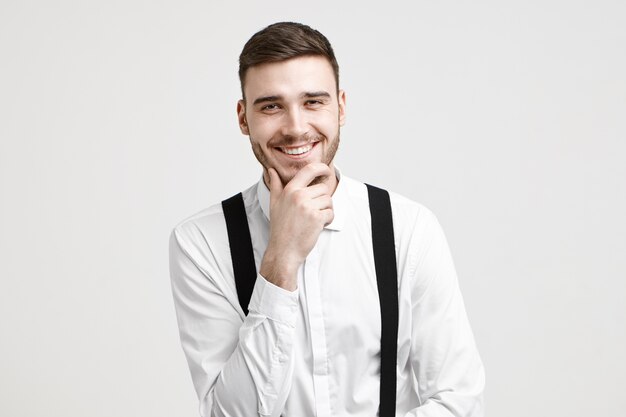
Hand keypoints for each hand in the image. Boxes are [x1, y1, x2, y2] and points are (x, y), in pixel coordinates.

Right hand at [259, 163, 333, 290]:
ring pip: (329, 201)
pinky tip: (316, 226)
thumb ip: (276, 185)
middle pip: (323, 188)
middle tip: (313, 211)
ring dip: (325, 210)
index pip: (309, 169)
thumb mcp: (274, 203)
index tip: (326, 170)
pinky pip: (331, 213)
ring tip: (313, 220)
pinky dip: (327, 220)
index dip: (321, 167)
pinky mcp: (316, 218)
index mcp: (290, 190)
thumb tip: (272, 171)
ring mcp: (308, 207)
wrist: (283, 250)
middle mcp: (299, 196)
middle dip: (322, 200)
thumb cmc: (280, 228)